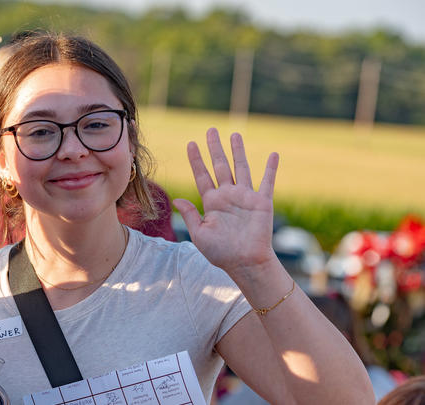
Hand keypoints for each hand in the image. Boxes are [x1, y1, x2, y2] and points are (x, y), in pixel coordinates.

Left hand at [172, 128, 280, 277]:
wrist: (245, 263)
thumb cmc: (221, 253)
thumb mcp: (199, 234)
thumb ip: (190, 215)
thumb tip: (176, 199)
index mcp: (212, 202)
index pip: (202, 175)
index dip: (196, 160)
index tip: (191, 143)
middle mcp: (228, 196)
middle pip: (220, 166)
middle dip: (215, 148)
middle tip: (211, 130)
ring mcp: (245, 197)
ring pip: (241, 168)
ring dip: (238, 152)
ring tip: (235, 135)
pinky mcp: (262, 202)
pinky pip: (268, 182)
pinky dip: (271, 168)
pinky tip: (273, 154)